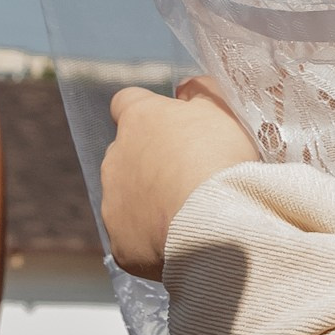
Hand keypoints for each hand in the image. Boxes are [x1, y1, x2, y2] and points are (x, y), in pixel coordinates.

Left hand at [102, 79, 260, 278]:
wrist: (215, 223)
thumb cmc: (219, 157)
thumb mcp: (221, 109)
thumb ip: (200, 92)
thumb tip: (185, 89)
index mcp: (138, 120)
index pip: (127, 102)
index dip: (149, 112)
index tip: (172, 125)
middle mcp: (115, 158)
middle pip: (127, 155)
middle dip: (151, 163)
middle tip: (190, 176)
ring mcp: (113, 203)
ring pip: (127, 198)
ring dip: (151, 202)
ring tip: (190, 214)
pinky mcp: (120, 245)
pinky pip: (134, 239)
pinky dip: (153, 240)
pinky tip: (182, 242)